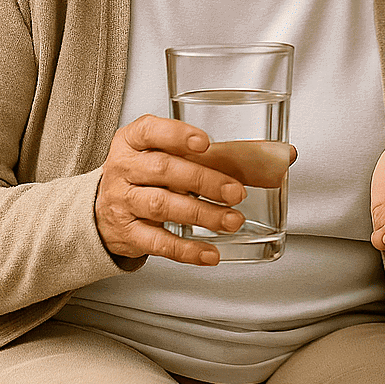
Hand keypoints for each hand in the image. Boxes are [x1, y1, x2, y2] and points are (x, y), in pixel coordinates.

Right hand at [94, 114, 294, 265]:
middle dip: (204, 180)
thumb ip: (216, 153)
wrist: (101, 211)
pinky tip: (210, 253)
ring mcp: (122, 202)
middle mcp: (123, 169)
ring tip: (233, 220)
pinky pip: (157, 242)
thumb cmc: (147, 175)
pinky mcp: (126, 234)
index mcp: (133, 141)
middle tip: (236, 191)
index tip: (206, 143)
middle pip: (163, 170)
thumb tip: (283, 156)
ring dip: (202, 214)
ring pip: (163, 206)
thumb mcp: (167, 155)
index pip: (149, 130)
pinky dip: (187, 250)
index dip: (177, 135)